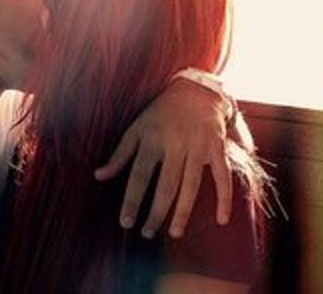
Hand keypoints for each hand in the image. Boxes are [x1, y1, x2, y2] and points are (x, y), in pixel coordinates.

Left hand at [94, 79, 232, 238]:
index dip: (132, 200)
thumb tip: (98, 175)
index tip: (125, 222)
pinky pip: (222, 176)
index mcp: (152, 138)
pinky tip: (221, 219)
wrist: (196, 89)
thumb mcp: (136, 127)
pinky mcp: (217, 146)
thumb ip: (120, 154)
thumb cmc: (160, 112)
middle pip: (166, 184)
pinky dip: (224, 198)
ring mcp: (198, 145)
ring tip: (175, 233)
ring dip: (183, 211)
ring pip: (191, 184)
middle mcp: (175, 143)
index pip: (139, 175)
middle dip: (156, 212)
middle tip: (147, 233)